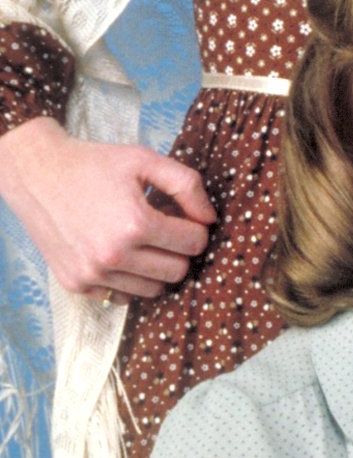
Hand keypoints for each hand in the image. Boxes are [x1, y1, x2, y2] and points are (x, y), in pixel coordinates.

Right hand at [0, 118, 212, 298]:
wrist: (37, 175)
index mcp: (135, 224)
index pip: (194, 243)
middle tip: (162, 231)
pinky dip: (128, 280)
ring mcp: (92, 274)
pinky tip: (119, 255)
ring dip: (155, 268)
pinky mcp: (76, 283)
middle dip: (178, 251)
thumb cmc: (94, 164)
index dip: (195, 228)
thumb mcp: (145, 160)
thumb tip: (210, 219)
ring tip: (139, 242)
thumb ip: (187, 186)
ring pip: (153, 290)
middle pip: (177, 271)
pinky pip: (122, 297)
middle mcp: (112, 255)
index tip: (180, 217)